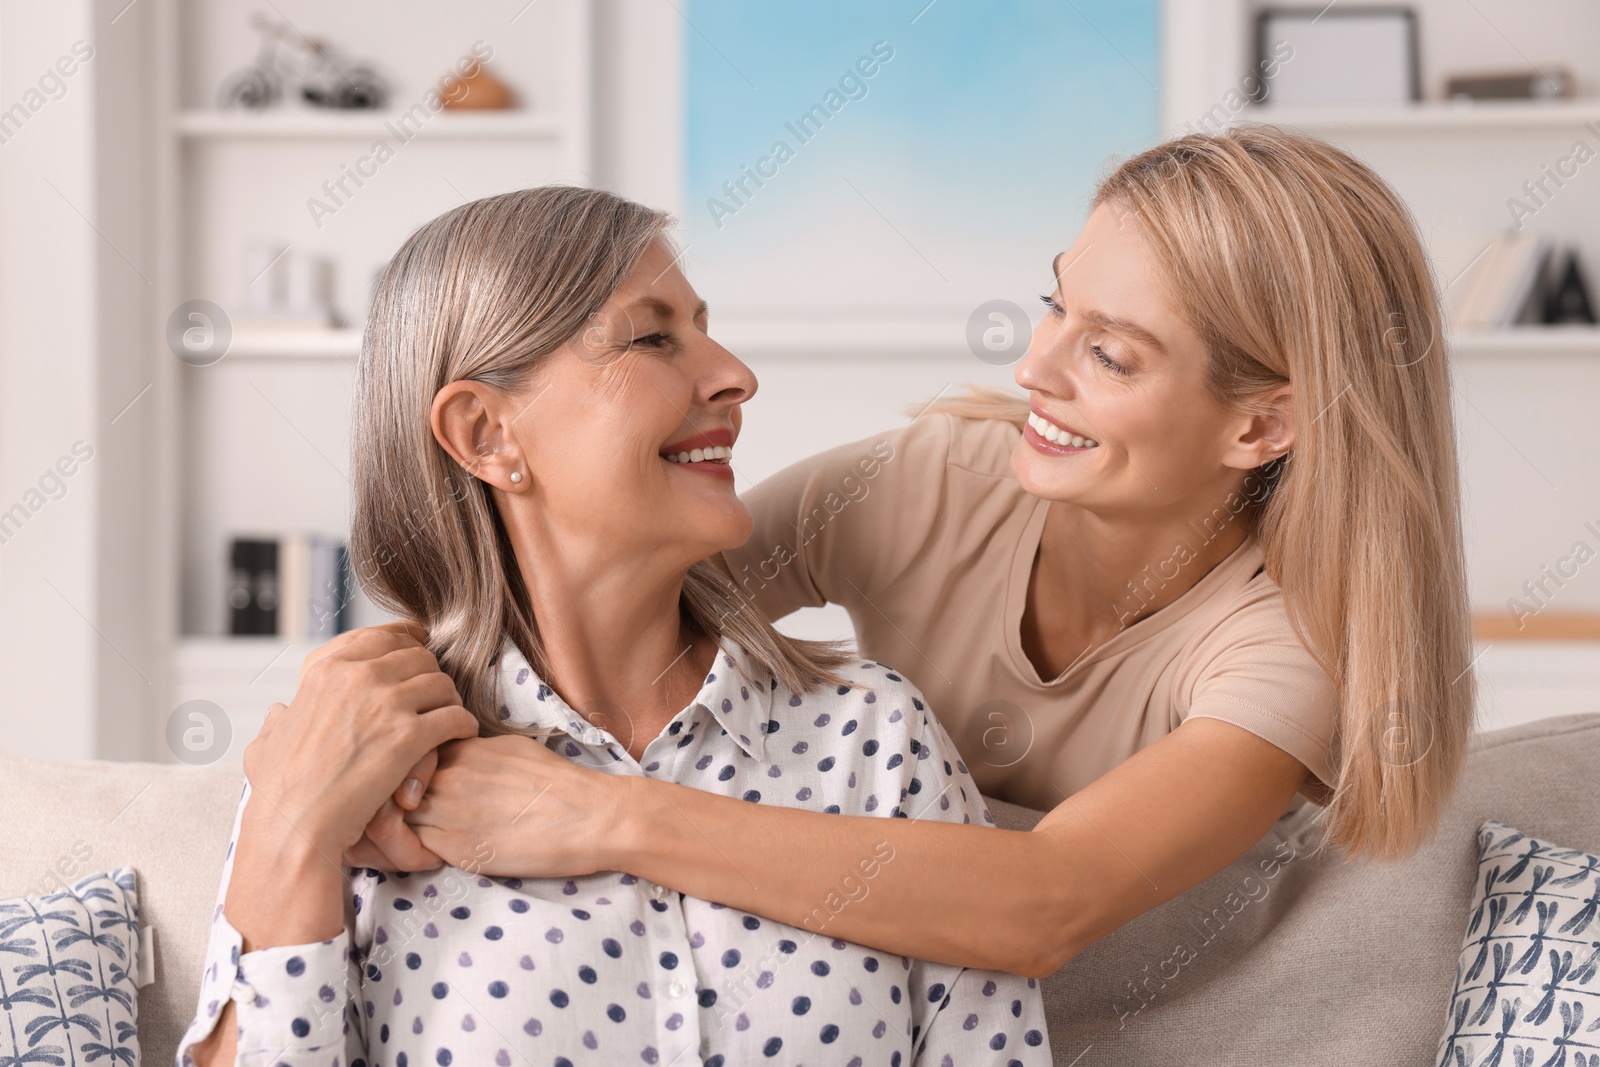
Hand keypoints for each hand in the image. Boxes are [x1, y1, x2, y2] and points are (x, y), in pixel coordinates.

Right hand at [241, 622, 479, 858]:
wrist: (293, 826)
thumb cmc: (278, 793)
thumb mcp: (266, 744)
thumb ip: (276, 722)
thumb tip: (277, 712)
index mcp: (324, 671)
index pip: (380, 637)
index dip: (406, 641)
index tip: (419, 647)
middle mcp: (356, 677)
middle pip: (417, 657)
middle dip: (430, 675)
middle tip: (434, 697)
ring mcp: (384, 703)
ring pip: (441, 683)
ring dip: (449, 700)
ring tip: (449, 718)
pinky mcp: (408, 736)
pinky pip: (454, 716)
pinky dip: (463, 726)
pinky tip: (462, 736)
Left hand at [405, 734, 632, 877]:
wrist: (589, 816)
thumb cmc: (558, 782)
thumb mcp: (509, 749)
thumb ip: (472, 753)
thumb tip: (454, 760)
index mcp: (461, 751)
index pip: (405, 758)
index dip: (401, 775)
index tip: (409, 789)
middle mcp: (448, 778)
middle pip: (391, 787)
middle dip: (389, 802)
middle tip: (398, 817)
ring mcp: (449, 814)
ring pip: (395, 821)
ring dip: (396, 830)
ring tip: (407, 839)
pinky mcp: (457, 850)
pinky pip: (414, 851)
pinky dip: (410, 854)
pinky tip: (428, 855)